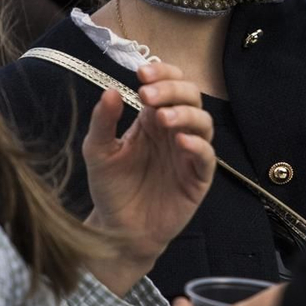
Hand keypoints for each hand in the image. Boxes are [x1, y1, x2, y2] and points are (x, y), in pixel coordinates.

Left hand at [83, 61, 215, 295]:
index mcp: (151, 119)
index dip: (161, 73)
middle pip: (190, 96)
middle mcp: (174, 131)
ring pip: (203, 121)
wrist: (118, 231)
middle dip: (172, 89)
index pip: (167, 84)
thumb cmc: (111, 189)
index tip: (141, 74)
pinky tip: (181, 142)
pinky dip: (198, 146)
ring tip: (163, 119)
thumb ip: (103, 122)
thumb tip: (111, 90)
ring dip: (186, 114)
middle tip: (147, 96)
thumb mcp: (98, 152)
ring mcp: (189, 154)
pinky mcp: (198, 178)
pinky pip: (207, 157)